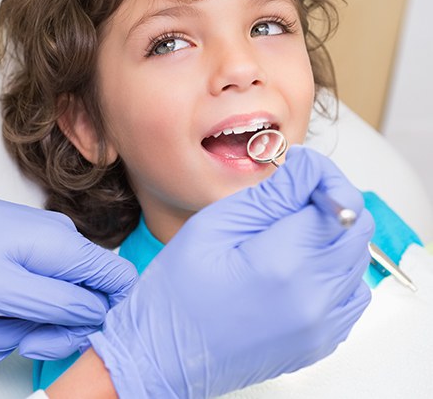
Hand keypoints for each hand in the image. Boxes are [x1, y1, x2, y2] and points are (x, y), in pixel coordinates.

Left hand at [0, 168, 137, 361]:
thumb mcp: (4, 290)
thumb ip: (58, 304)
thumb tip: (98, 313)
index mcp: (66, 246)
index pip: (120, 278)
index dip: (109, 313)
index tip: (76, 335)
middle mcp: (63, 242)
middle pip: (85, 298)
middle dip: (51, 329)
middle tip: (16, 344)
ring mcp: (46, 245)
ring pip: (56, 298)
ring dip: (25, 324)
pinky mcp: (30, 250)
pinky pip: (38, 288)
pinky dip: (17, 310)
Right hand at [88, 146, 373, 397]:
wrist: (164, 354)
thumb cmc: (177, 292)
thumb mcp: (215, 225)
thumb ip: (270, 195)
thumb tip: (307, 168)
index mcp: (284, 263)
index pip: (340, 202)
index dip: (322, 177)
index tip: (300, 172)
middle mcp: (314, 299)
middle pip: (357, 228)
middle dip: (330, 200)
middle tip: (291, 197)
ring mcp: (321, 326)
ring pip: (356, 258)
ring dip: (332, 234)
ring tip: (288, 232)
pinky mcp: (320, 341)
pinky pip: (350, 293)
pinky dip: (333, 268)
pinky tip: (297, 264)